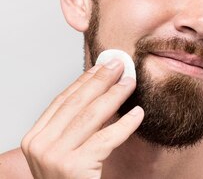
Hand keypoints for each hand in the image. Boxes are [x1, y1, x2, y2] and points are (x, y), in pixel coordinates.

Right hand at [21, 59, 143, 178]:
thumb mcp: (65, 151)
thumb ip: (75, 128)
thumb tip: (102, 94)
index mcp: (34, 139)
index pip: (62, 101)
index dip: (84, 81)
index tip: (102, 65)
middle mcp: (39, 146)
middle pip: (76, 104)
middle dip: (100, 81)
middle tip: (120, 64)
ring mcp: (54, 157)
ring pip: (91, 117)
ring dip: (114, 96)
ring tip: (131, 82)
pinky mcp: (74, 167)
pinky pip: (106, 139)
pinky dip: (125, 124)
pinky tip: (138, 114)